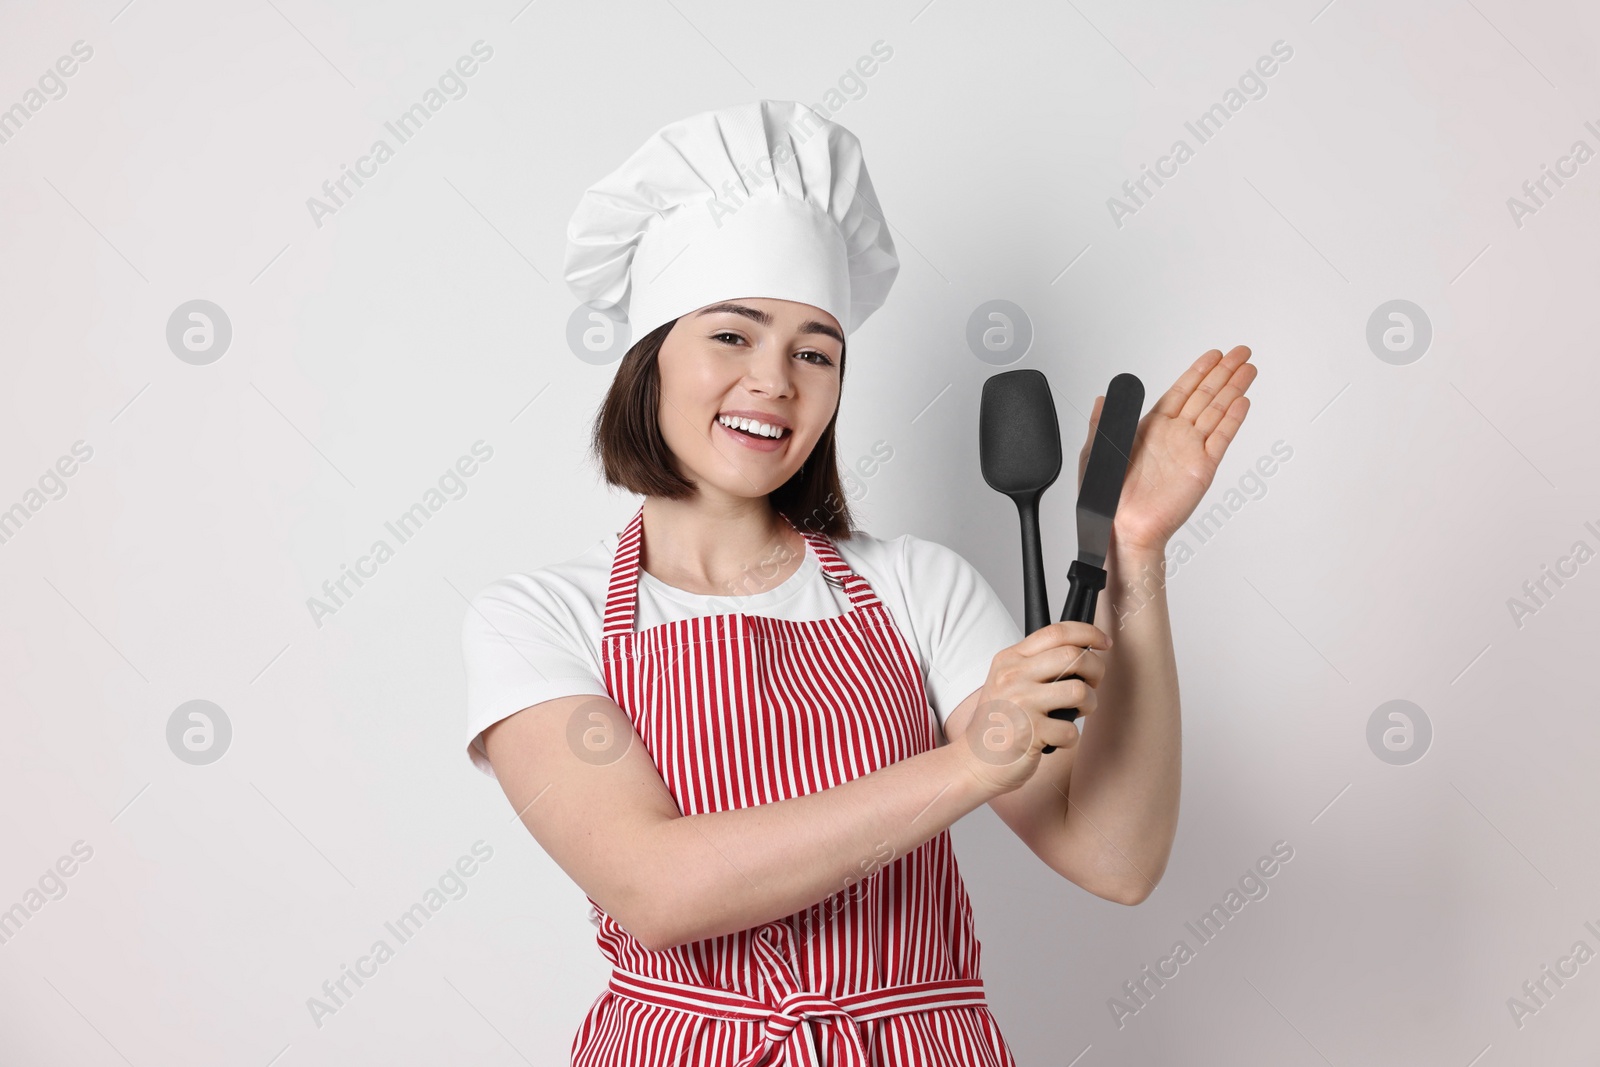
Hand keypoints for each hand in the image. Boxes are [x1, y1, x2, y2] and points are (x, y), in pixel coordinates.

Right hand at [951, 621, 1110, 794]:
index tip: (1103, 642)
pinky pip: (1071, 730)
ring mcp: (1020, 704)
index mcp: (1009, 659)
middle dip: (1096, 669)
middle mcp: (1012, 677)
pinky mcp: (1029, 733)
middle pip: (1072, 656)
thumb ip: (1036, 664)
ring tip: (1077, 712)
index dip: (1088, 632)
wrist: (975, 762)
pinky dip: (1071, 738)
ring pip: (1079, 691)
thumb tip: (1081, 654)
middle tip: (1093, 683)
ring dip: (1089, 704)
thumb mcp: (1007, 682)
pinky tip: (1056, 739)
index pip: (1056, 632)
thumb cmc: (999, 723)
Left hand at [1079, 346, 1256, 556]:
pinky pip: (1221, 437)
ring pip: (1217, 411)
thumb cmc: (1108, 498)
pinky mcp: (1202, 467)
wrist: (1122, 528)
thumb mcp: (1096, 451)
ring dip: (1233, 388)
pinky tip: (1242, 401)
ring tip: (1248, 369)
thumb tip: (1103, 398)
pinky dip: (1233, 419)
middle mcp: (1174, 437)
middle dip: (1223, 372)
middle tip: (1240, 352)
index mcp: (1151, 429)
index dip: (1198, 372)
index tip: (1213, 356)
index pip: (1181, 392)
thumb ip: (1104, 421)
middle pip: (1205, 395)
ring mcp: (1191, 451)